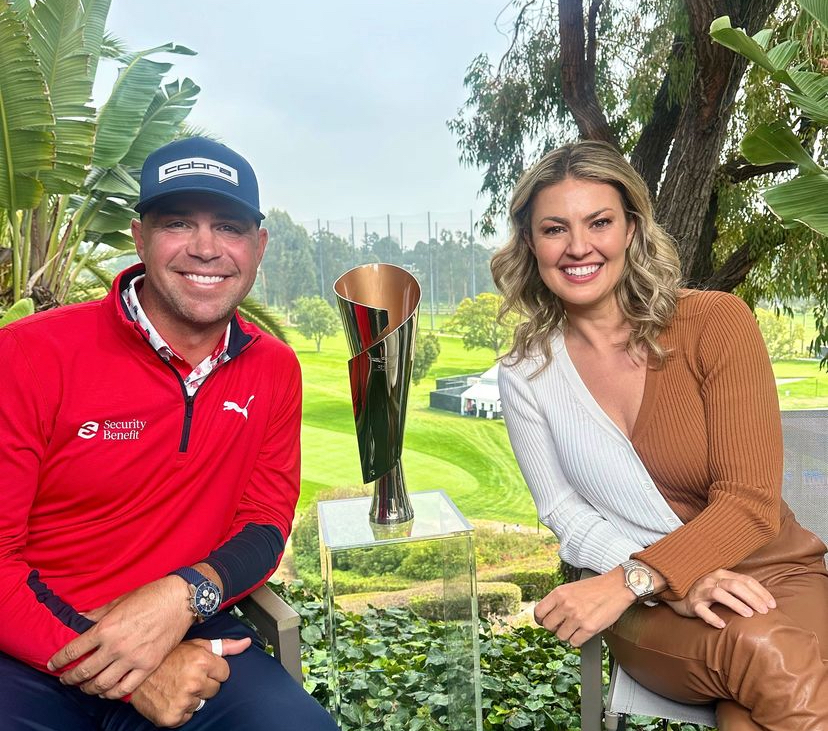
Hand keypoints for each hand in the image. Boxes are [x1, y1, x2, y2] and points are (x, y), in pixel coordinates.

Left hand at [48, 576, 194, 697]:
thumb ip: (97, 615)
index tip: (53, 665)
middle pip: (84, 671)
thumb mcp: (119, 601)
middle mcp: (116, 646)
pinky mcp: (148, 666)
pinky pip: (124, 688)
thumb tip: (79, 620)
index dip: (59, 660)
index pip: (73, 650)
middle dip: (70, 678)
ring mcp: (133, 658)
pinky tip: (106, 692)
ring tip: (85, 687)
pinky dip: (111, 694)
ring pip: (101, 684)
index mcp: (106, 628)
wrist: (181, 600)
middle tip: (65, 679)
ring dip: (89, 688)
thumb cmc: (151, 596)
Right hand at [131, 637, 250, 727]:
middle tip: (186, 677)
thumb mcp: (196, 645)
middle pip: (215, 689)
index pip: (225, 673)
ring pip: (201, 703)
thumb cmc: (168, 657)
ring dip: (192, 698)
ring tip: (176, 686)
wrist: (136, 674)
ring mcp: (183, 700)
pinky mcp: (173, 717)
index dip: (213, 670)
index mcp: (201, 661)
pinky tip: (171, 698)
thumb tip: (247, 643)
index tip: (199, 667)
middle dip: (204, 684)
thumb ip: (224, 646)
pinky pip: (188, 716)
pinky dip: (181, 710)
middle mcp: (194, 681)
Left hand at [533, 567, 636, 646]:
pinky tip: (582, 633)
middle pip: (548, 626)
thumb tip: (547, 615)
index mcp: (559, 593)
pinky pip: (574, 643)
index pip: (538, 612)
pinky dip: (577, 640)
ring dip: (566, 635)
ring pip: (560, 636)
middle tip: (561, 625)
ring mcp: (577, 617)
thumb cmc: (596, 587)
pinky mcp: (589, 628)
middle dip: (554, 628)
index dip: (540, 620)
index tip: (544, 622)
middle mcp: (566, 605)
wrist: (617, 587)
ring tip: (574, 628)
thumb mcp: (571, 587)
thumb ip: (558, 600)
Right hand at [664, 569, 775, 628]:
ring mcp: (701, 591)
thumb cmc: (703, 590)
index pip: (745, 580)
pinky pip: (702, 610)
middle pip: (735, 585)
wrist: (675, 591)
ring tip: (749, 615)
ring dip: (736, 604)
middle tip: (765, 611)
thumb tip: (762, 600)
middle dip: (752, 598)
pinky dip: (712, 617)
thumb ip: (736, 588)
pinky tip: (722, 624)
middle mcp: (712, 580)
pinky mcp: (692, 604)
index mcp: (721, 574)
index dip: (760, 592)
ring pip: (720, 594)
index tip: (772, 605)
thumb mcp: (719, 584)